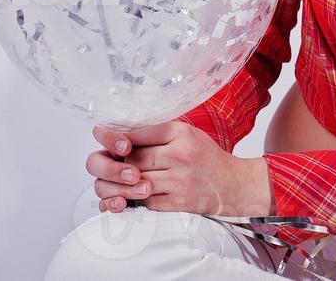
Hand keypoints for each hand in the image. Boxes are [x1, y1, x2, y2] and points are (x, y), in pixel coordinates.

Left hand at [86, 120, 270, 216]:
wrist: (232, 185)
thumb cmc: (207, 158)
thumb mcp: (187, 134)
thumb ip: (158, 132)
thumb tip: (121, 134)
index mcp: (180, 133)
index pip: (137, 133)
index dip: (115, 137)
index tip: (103, 137)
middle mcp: (180, 155)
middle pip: (132, 160)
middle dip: (116, 165)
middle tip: (111, 165)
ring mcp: (179, 181)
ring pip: (135, 183)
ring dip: (122, 185)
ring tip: (118, 182)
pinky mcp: (179, 203)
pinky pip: (146, 203)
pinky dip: (136, 200)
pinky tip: (133, 196)